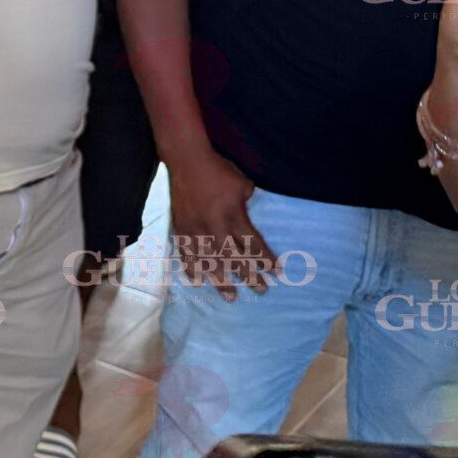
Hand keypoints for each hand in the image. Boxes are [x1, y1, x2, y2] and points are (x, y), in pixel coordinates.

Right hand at [166, 151, 278, 299]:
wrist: (187, 160)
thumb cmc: (219, 170)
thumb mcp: (243, 185)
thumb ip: (249, 206)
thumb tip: (253, 220)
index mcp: (233, 216)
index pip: (253, 244)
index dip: (266, 260)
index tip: (276, 273)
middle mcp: (214, 227)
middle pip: (234, 258)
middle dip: (249, 276)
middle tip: (261, 291)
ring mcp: (195, 229)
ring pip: (210, 261)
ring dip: (221, 280)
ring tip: (231, 296)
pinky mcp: (181, 228)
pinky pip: (185, 252)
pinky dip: (191, 267)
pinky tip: (197, 280)